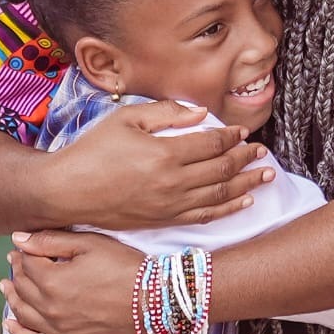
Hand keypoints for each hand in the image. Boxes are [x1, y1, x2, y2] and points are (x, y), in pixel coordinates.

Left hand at [0, 230, 142, 333]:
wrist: (153, 300)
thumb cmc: (124, 266)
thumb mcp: (90, 244)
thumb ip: (51, 240)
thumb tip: (17, 239)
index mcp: (52, 280)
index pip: (27, 264)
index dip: (22, 252)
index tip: (22, 246)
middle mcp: (49, 308)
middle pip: (23, 287)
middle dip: (16, 272)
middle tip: (16, 262)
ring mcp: (57, 329)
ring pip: (22, 313)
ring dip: (12, 298)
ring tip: (7, 287)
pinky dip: (18, 333)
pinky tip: (10, 324)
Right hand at [52, 99, 273, 229]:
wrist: (67, 191)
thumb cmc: (93, 150)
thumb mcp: (126, 118)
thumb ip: (166, 113)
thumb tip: (202, 113)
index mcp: (164, 154)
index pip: (211, 143)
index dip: (231, 136)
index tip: (242, 131)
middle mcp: (172, 183)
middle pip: (222, 170)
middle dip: (245, 159)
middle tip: (262, 151)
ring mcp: (169, 205)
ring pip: (219, 195)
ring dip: (246, 184)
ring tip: (266, 175)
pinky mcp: (163, 221)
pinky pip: (204, 216)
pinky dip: (228, 209)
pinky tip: (243, 202)